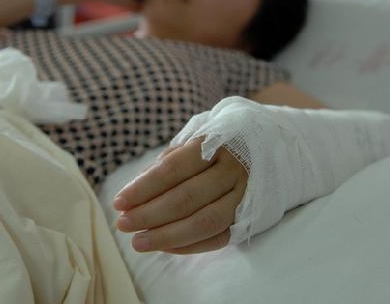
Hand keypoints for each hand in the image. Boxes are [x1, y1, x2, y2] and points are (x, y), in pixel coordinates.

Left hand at [112, 138, 247, 254]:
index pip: (173, 169)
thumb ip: (166, 164)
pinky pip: (220, 238)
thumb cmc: (218, 145)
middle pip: (187, 198)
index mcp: (214, 143)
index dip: (144, 188)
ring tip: (138, 242)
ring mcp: (244, 195)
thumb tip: (134, 192)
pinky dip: (189, 246)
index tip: (119, 202)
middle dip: (150, 214)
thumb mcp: (193, 142)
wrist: (270, 147)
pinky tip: (165, 247)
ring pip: (205, 222)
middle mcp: (232, 169)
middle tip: (123, 224)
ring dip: (168, 236)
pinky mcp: (251, 216)